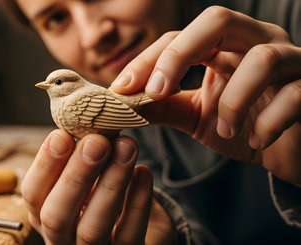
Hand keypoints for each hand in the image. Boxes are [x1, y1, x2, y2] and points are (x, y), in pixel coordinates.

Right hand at [21, 129, 168, 243]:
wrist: (131, 233)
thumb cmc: (100, 200)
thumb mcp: (82, 182)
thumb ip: (78, 160)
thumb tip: (85, 126)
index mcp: (44, 217)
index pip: (32, 195)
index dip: (44, 165)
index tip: (61, 134)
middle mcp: (61, 240)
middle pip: (57, 216)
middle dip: (76, 175)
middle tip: (97, 141)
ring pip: (92, 228)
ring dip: (110, 184)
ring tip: (127, 147)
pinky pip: (130, 235)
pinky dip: (138, 203)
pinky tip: (144, 172)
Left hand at [111, 6, 300, 184]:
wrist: (285, 152)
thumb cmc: (242, 127)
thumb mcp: (195, 116)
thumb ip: (164, 106)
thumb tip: (123, 102)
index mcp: (224, 46)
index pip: (179, 37)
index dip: (148, 59)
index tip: (122, 89)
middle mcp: (256, 43)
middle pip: (218, 21)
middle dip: (179, 54)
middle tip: (156, 91)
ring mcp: (290, 62)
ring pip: (262, 58)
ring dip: (233, 100)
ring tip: (223, 128)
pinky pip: (294, 95)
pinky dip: (269, 121)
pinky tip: (258, 140)